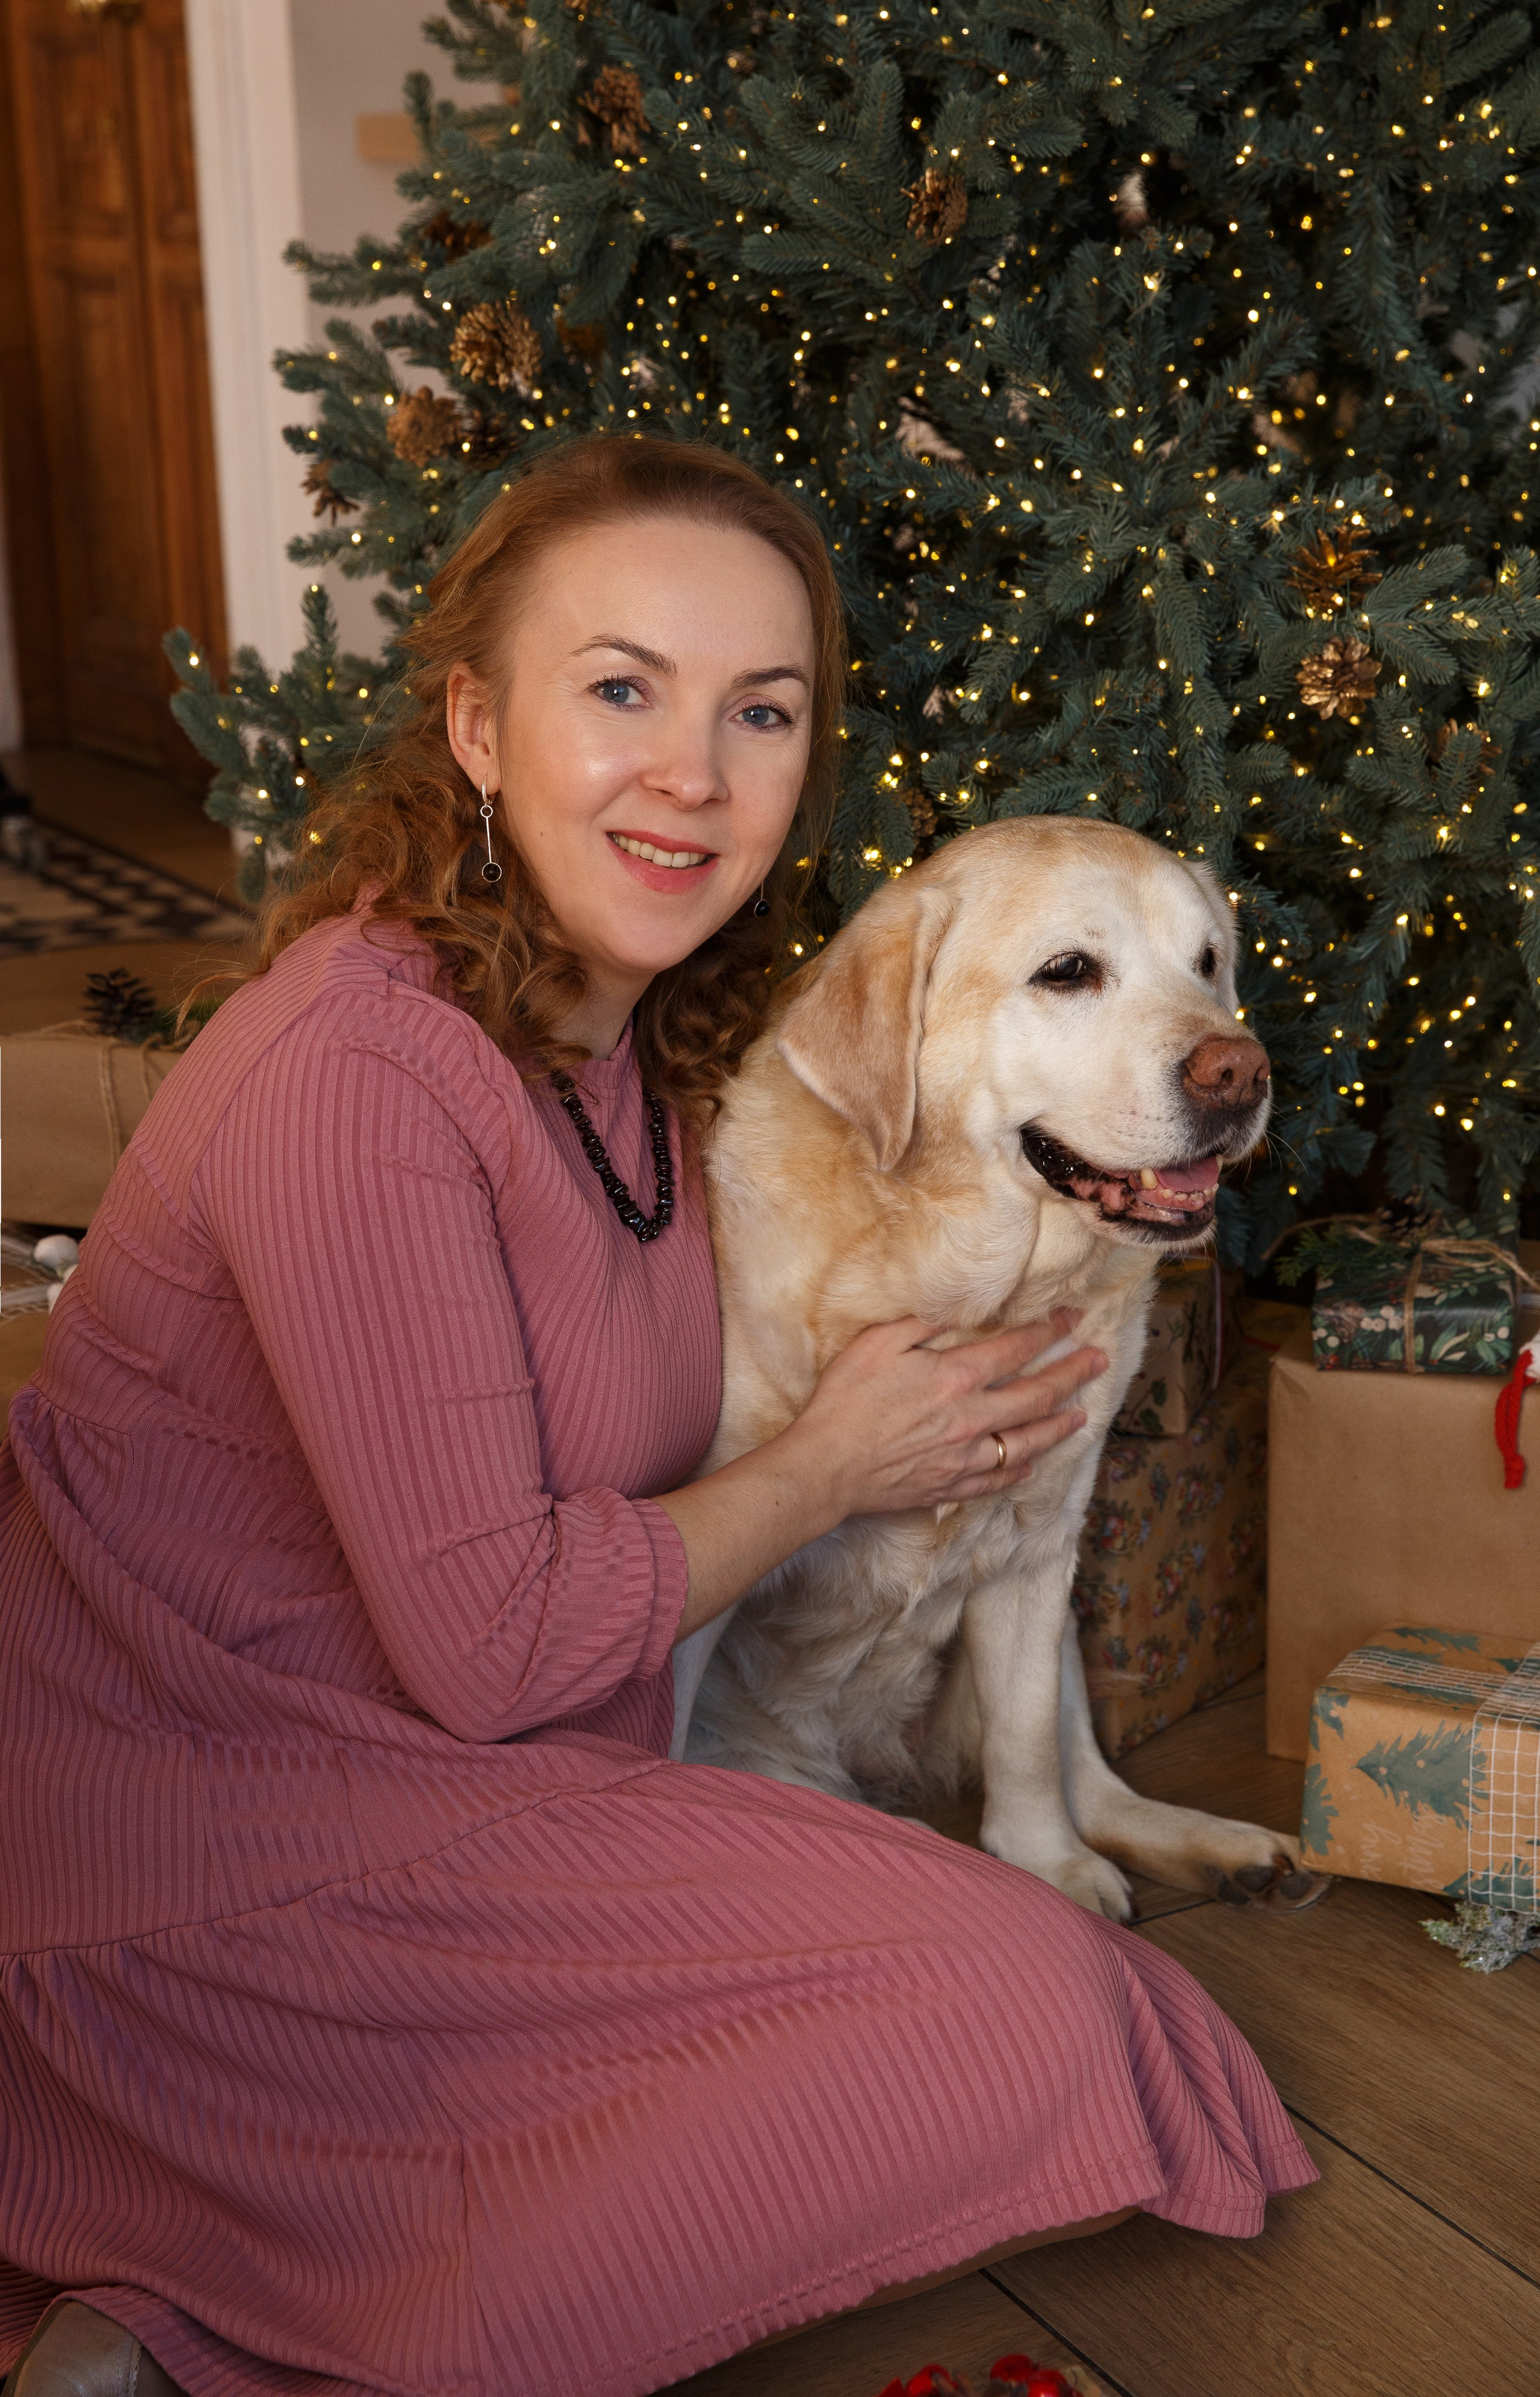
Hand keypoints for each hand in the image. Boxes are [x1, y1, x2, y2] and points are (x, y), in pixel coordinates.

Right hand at [785, 1310, 1107, 1523]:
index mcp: (956, 1377)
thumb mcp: (878, 1343)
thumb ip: (922, 1322)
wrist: (826, 1467)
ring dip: (1059, 1426)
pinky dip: (1020, 1470)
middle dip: (1072, 1375)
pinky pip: (998, 1480)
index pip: (1017, 1349)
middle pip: (1037, 1395)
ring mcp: (966, 1457)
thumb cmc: (846, 1400)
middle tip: (1099, 1361)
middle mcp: (972, 1418)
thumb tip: (957, 1303)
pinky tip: (1031, 1465)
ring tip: (1081, 1415)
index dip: (1049, 1332)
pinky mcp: (952, 1486)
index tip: (1073, 1320)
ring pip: (1028, 1442)